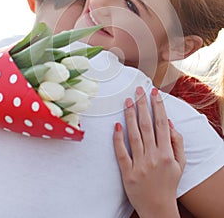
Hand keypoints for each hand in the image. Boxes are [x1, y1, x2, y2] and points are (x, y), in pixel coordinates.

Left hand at [113, 87, 184, 217]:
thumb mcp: (180, 164)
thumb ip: (178, 143)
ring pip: (133, 135)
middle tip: (138, 90)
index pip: (162, 124)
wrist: (158, 209)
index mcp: (166, 153)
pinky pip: (121, 153)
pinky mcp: (127, 173)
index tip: (154, 93)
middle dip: (143, 105)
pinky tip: (117, 125)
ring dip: (130, 116)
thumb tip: (170, 123)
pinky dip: (118, 139)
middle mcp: (153, 156)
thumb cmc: (169, 184)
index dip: (158, 106)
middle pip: (146, 125)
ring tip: (128, 101)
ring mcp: (139, 164)